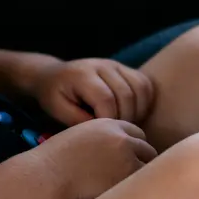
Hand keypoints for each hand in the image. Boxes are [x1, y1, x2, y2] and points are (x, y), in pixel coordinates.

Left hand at [33, 58, 155, 126]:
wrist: (53, 76)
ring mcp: (116, 65)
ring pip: (141, 88)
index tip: (103, 133)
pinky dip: (144, 102)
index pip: (106, 99)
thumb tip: (104, 130)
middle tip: (115, 132)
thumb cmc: (54, 95)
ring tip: (123, 124)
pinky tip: (131, 114)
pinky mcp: (125, 68)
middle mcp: (102, 65)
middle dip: (125, 118)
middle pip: (127, 94)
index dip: (109, 120)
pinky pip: (145, 85)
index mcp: (82, 74)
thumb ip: (78, 120)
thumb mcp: (57, 110)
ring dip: (137, 111)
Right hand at [35, 118, 157, 198]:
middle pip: (147, 149)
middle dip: (142, 161)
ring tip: (127, 188)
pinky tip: (123, 196)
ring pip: (149, 168)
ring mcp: (127, 160)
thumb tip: (114, 152)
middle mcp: (121, 139)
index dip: (134, 146)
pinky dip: (136, 191)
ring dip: (141, 177)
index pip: (136, 132)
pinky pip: (141, 186)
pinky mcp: (126, 181)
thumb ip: (101, 138)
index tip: (128, 158)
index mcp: (108, 125)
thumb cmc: (55, 160)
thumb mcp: (79, 136)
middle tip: (130, 176)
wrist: (47, 177)